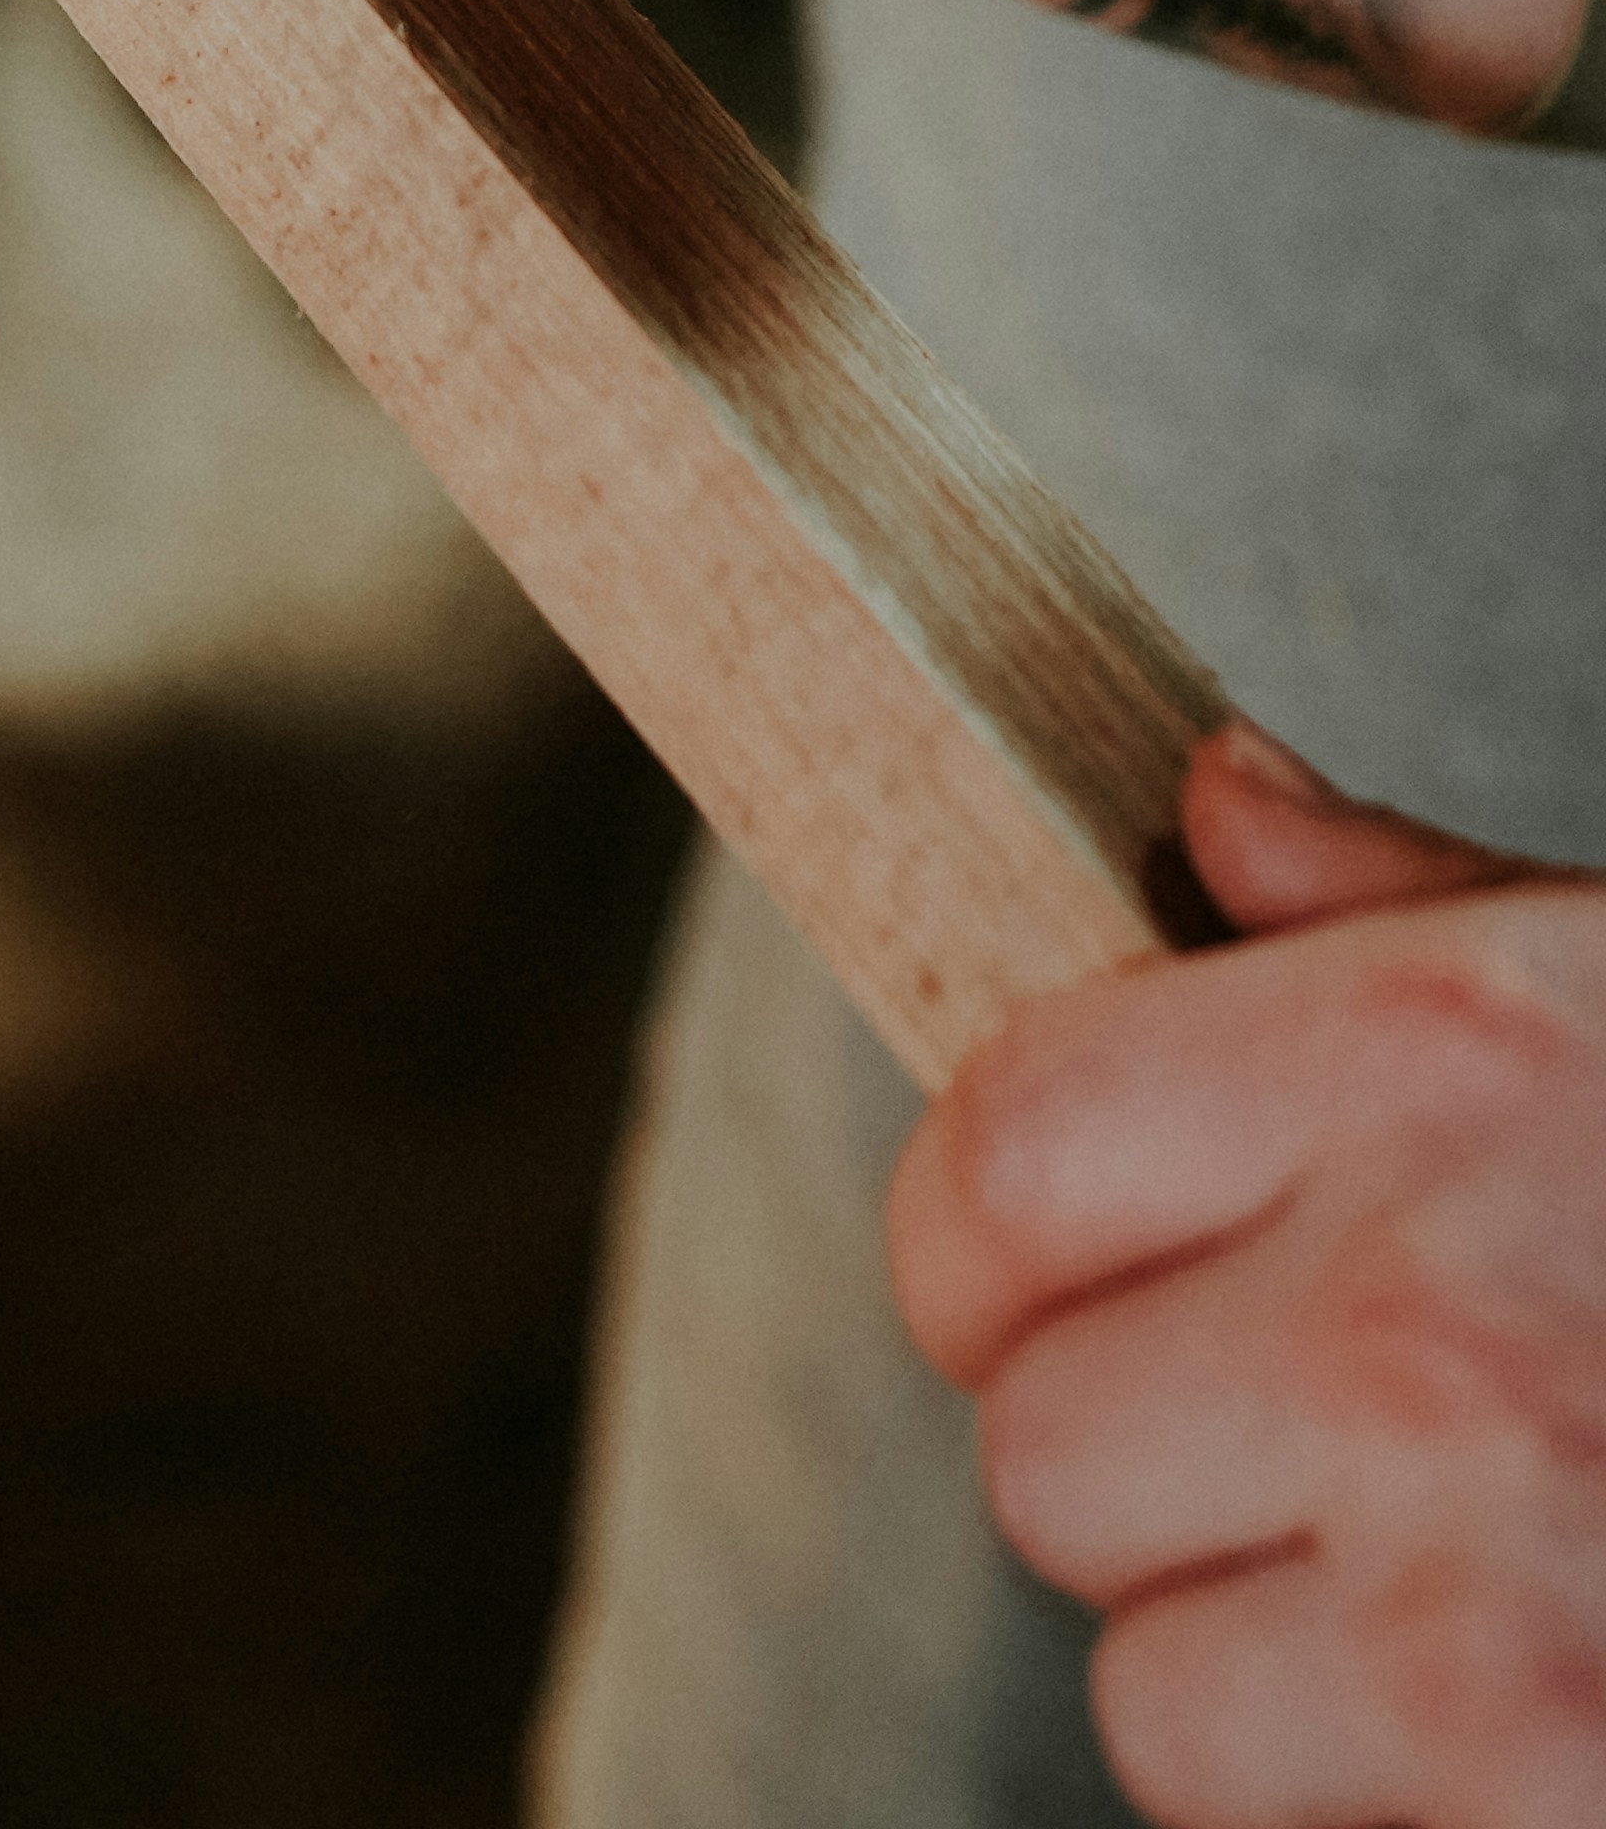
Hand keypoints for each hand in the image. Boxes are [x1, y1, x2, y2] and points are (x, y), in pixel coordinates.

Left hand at [890, 719, 1605, 1824]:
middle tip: (1334, 1455)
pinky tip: (1544, 1717)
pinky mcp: (1531, 1811)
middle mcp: (1422, 1326)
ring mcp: (1480, 1608)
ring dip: (1277, 1680)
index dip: (993, 1242)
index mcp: (1441, 1063)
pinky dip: (1388, 1821)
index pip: (1001, 1158)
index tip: (1055, 1276)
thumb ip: (1410, 919)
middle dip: (1154, 1469)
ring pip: (1155, 1701)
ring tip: (1481, 1597)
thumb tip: (1218, 810)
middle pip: (1040, 1453)